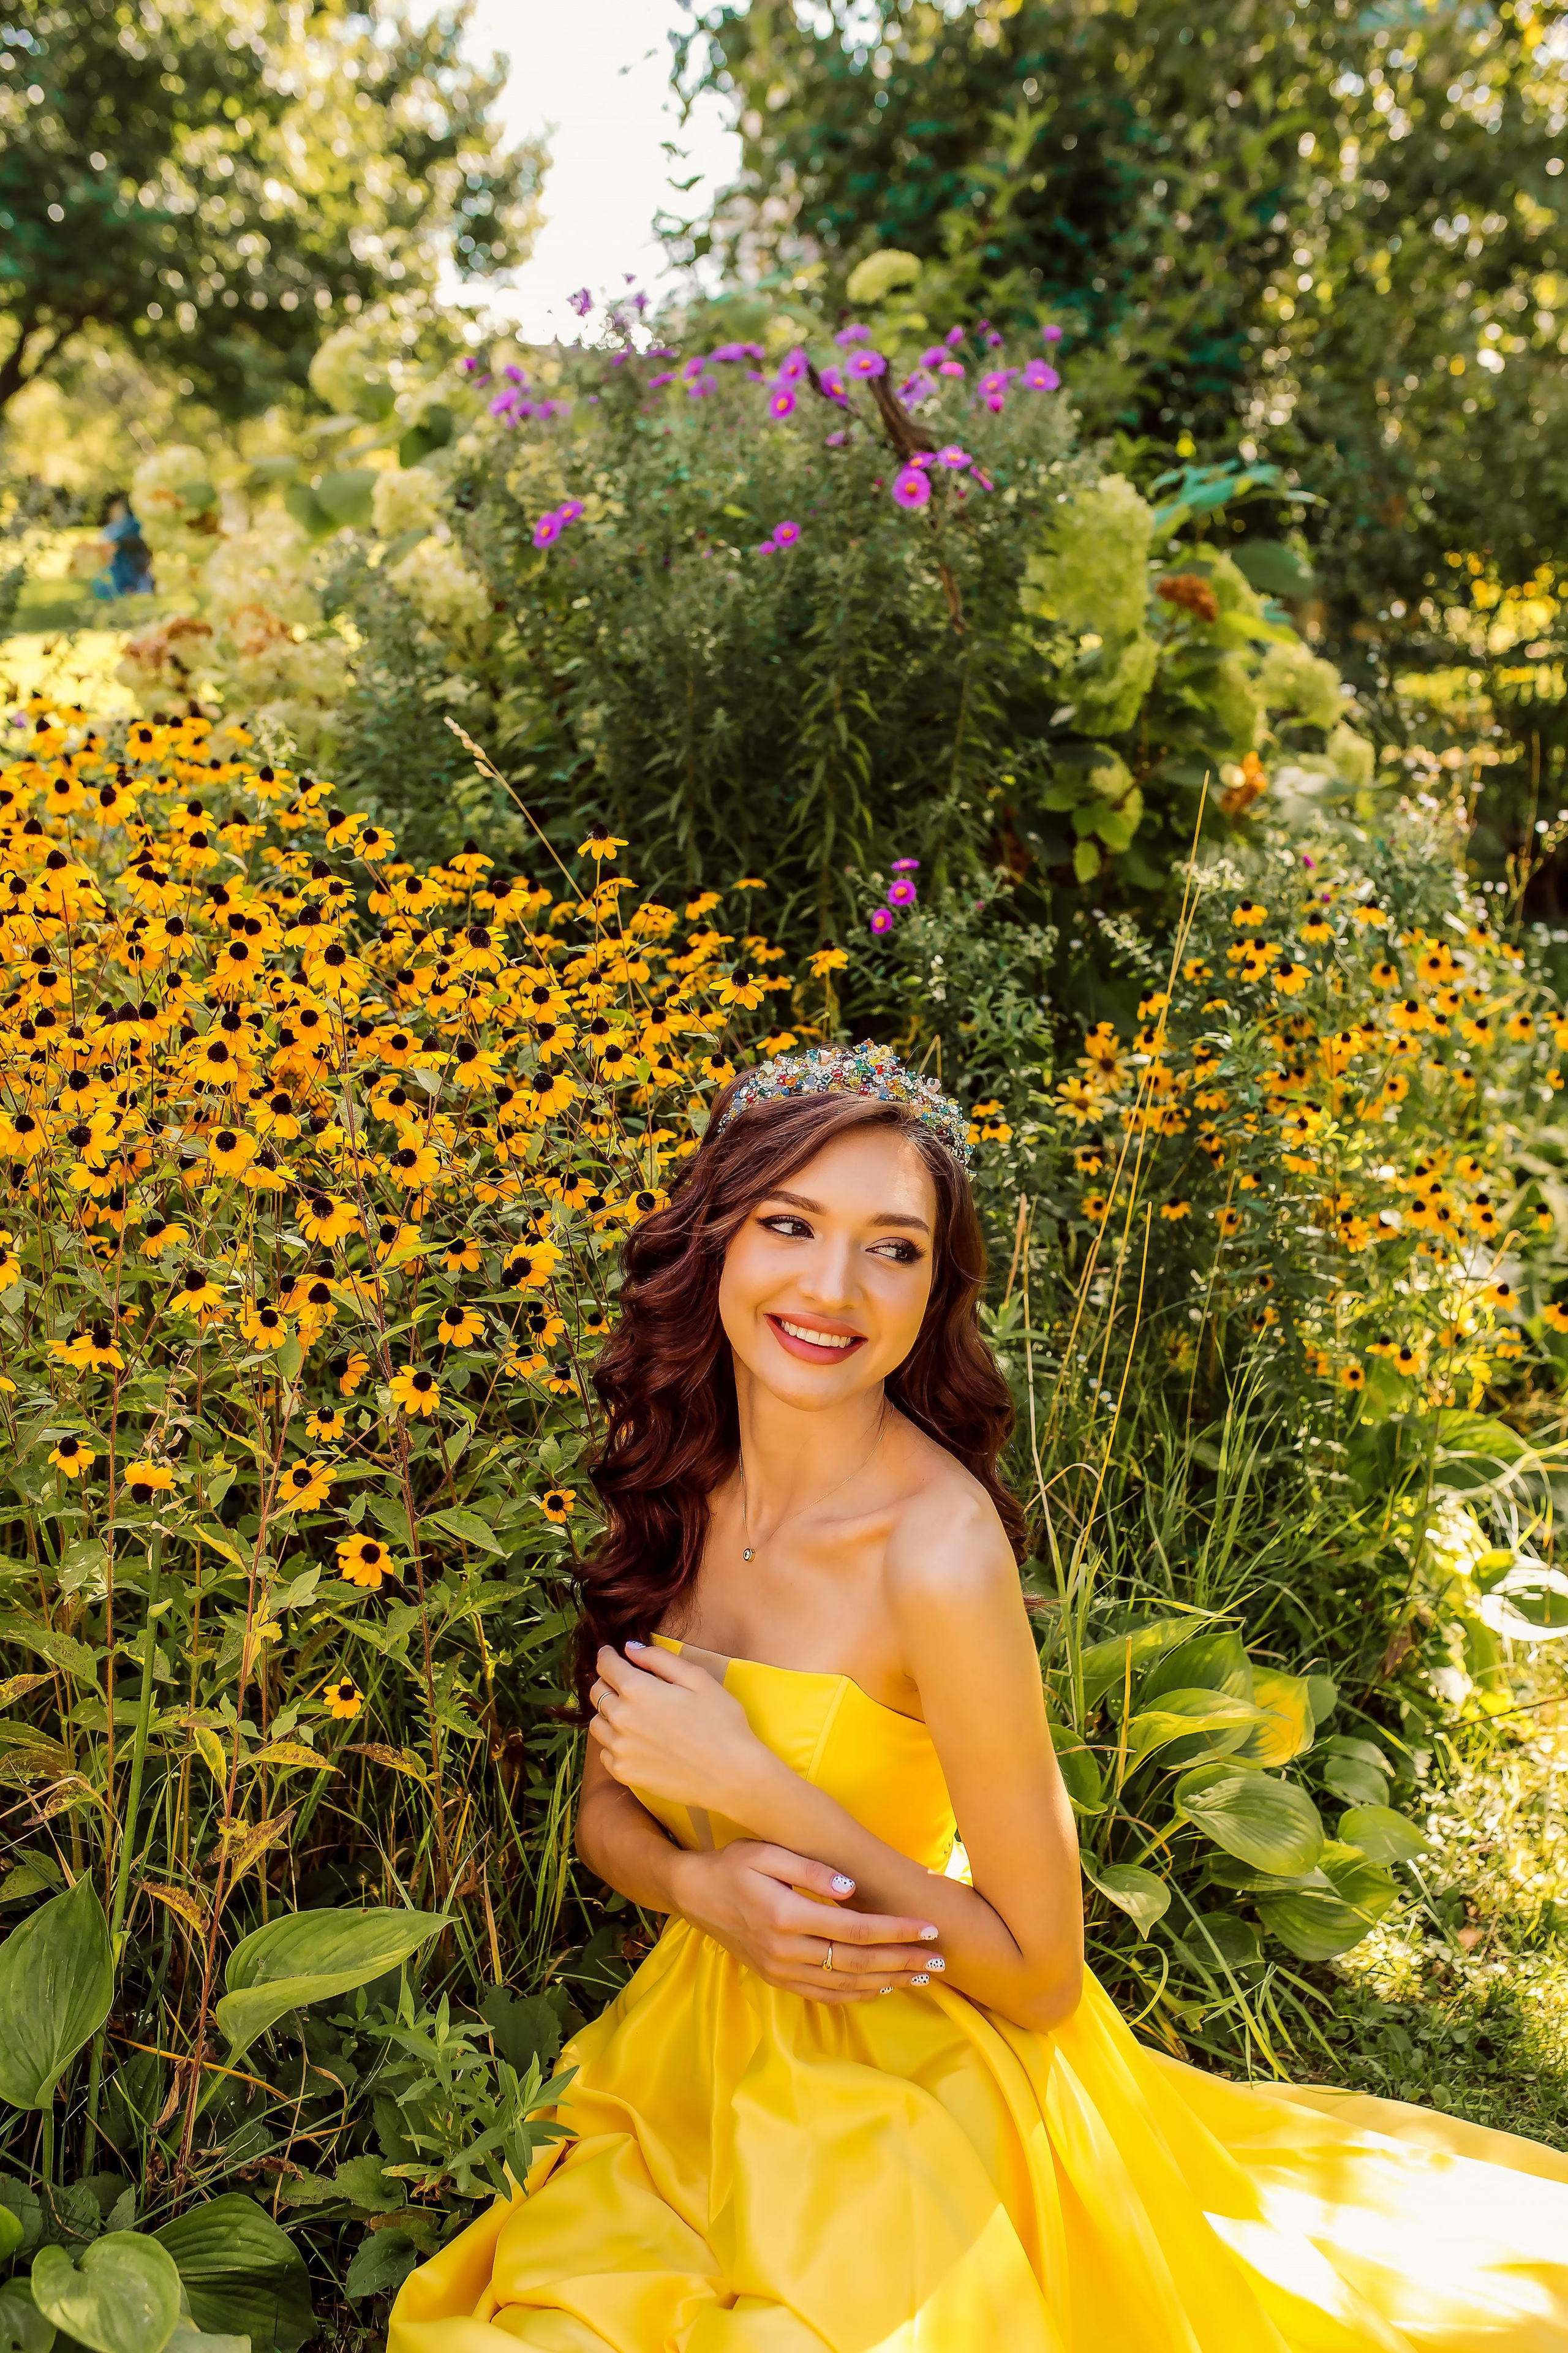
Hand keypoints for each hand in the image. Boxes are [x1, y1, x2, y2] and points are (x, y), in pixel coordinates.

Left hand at [588, 1641, 775, 1816]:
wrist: (732, 1775)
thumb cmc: (722, 1723)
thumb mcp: (698, 1679)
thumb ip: (659, 1659)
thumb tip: (629, 1648)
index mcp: (638, 1690)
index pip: (606, 1666)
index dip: (607, 1656)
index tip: (610, 1654)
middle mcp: (622, 1718)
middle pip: (597, 1692)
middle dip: (607, 1681)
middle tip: (623, 1682)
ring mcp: (620, 1749)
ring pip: (597, 1723)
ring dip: (607, 1713)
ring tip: (629, 1713)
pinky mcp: (624, 1773)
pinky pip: (605, 1753)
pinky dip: (613, 1743)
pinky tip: (634, 1742)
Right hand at [669, 1842, 942, 2003]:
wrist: (694, 1894)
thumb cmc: (733, 1865)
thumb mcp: (766, 1852)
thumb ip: (809, 1869)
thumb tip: (850, 1888)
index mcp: (786, 1917)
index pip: (855, 1930)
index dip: (895, 1931)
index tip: (928, 1928)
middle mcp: (785, 1951)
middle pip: (857, 1963)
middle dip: (903, 1962)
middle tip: (940, 1960)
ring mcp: (780, 1970)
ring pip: (844, 1985)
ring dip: (887, 1982)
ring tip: (921, 1976)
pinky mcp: (776, 1979)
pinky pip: (823, 1995)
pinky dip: (856, 1994)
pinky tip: (880, 1988)